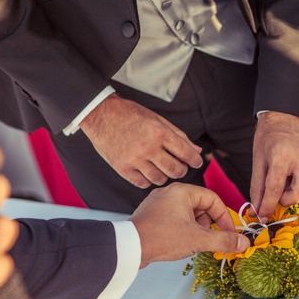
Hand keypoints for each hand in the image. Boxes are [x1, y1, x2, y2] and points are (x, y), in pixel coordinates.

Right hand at [80, 93, 202, 188]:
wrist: (100, 114)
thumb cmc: (131, 115)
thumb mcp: (158, 120)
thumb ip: (179, 136)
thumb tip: (197, 151)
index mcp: (159, 132)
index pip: (186, 153)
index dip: (195, 160)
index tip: (196, 162)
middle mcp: (148, 147)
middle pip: (175, 170)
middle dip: (181, 170)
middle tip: (179, 166)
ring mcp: (135, 159)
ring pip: (160, 179)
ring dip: (165, 175)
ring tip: (162, 167)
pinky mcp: (123, 168)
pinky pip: (143, 183)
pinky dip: (148, 179)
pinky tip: (148, 171)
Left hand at [130, 183, 249, 266]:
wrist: (129, 247)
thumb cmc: (161, 237)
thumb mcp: (198, 240)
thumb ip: (223, 240)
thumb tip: (242, 243)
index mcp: (182, 191)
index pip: (213, 199)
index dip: (224, 218)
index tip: (229, 233)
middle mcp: (170, 192)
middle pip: (201, 206)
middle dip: (208, 225)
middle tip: (210, 240)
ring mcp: (159, 203)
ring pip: (188, 214)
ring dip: (196, 229)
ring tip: (192, 243)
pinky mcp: (152, 215)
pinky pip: (174, 219)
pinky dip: (182, 230)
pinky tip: (179, 243)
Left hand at [251, 111, 298, 217]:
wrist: (286, 116)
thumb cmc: (268, 139)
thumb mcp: (258, 162)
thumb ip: (258, 189)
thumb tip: (256, 212)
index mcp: (281, 155)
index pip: (276, 188)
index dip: (268, 206)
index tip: (263, 215)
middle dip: (289, 201)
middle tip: (279, 195)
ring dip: (296, 194)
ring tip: (287, 181)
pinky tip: (297, 175)